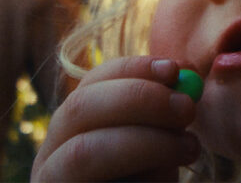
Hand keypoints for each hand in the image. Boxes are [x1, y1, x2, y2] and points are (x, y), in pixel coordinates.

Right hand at [31, 56, 199, 181]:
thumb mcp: (157, 153)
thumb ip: (164, 118)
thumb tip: (186, 76)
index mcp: (73, 133)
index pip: (90, 85)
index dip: (131, 70)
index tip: (175, 69)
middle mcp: (50, 161)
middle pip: (79, 111)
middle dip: (138, 100)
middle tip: (187, 108)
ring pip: (84, 154)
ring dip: (144, 142)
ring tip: (189, 148)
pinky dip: (142, 181)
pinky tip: (163, 182)